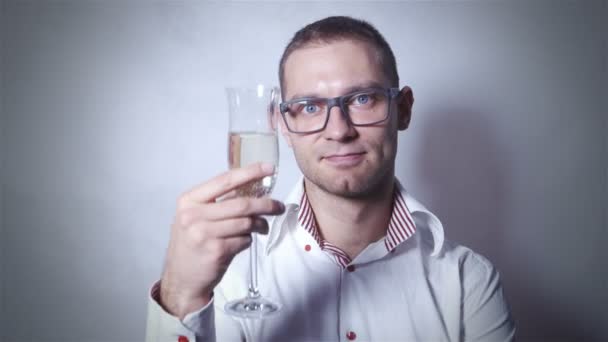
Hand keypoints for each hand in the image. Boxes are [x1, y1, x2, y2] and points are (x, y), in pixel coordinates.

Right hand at [159, 162, 284, 318]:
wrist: (181, 279)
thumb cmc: (192, 244)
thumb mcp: (196, 217)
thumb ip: (218, 202)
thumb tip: (251, 188)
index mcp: (189, 200)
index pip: (225, 180)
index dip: (249, 173)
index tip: (269, 169)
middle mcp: (193, 215)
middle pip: (241, 204)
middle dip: (265, 204)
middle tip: (279, 206)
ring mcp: (203, 233)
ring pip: (246, 222)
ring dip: (259, 225)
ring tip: (262, 227)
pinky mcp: (216, 251)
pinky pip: (244, 240)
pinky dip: (248, 240)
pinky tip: (242, 243)